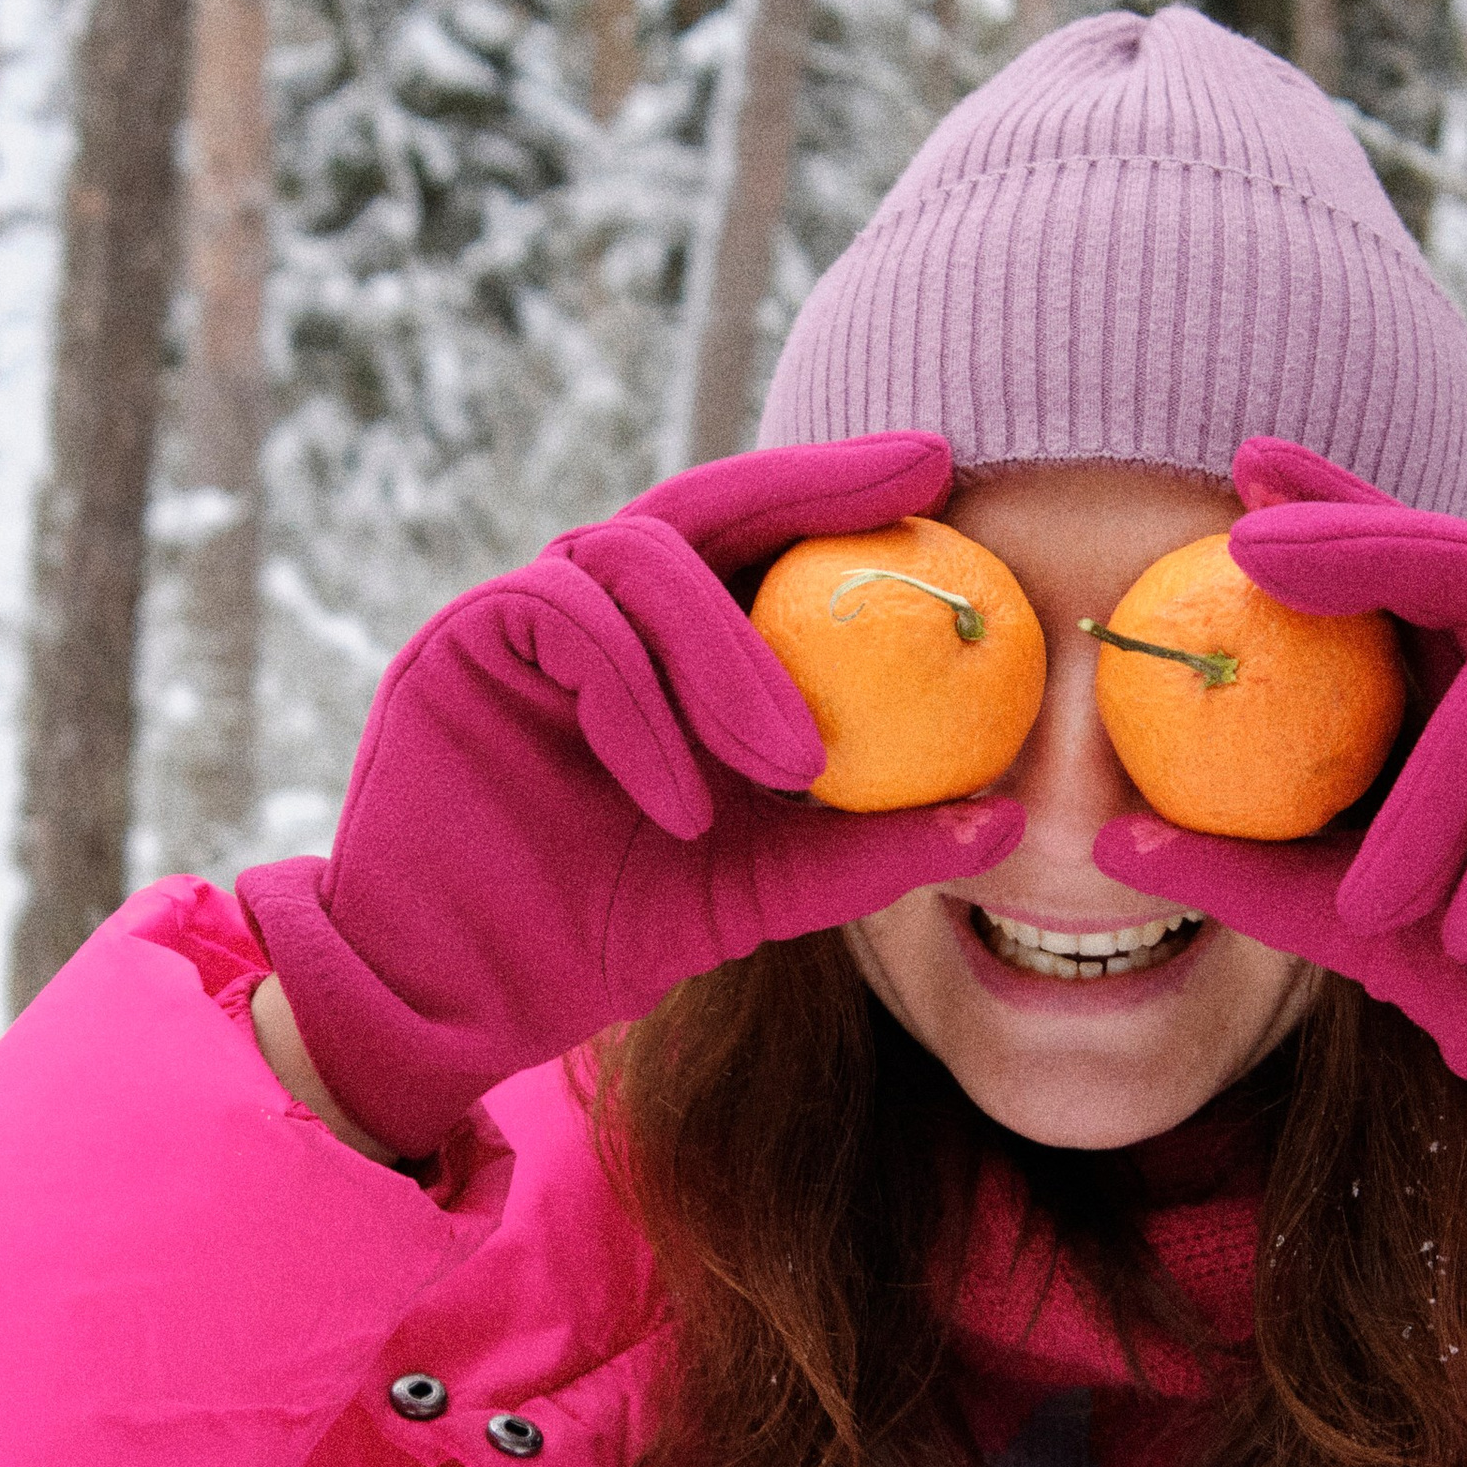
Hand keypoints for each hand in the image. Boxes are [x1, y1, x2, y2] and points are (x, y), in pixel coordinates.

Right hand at [237, 437, 1023, 1159]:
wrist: (457, 996)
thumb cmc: (600, 935)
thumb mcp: (759, 890)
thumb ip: (866, 850)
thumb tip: (1008, 822)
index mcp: (670, 646)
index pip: (762, 538)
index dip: (844, 492)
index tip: (945, 469)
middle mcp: (600, 610)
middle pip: (704, 505)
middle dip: (809, 485)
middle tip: (906, 492)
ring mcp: (527, 619)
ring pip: (637, 560)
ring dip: (730, 654)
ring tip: (795, 761)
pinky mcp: (463, 645)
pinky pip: (568, 625)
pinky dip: (642, 707)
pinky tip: (683, 802)